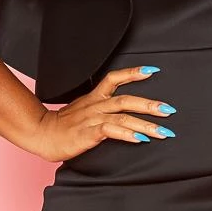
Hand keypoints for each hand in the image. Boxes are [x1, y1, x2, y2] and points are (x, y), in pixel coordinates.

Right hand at [24, 64, 177, 162]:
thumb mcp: (83, 112)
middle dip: (150, 105)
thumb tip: (121, 116)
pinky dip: (127, 135)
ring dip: (146, 124)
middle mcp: (96, 106)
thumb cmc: (63, 126)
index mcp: (94, 98)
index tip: (152, 71)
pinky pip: (111, 131)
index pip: (115, 78)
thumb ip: (101, 111)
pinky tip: (140, 139)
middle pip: (127, 100)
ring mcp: (92, 119)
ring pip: (124, 117)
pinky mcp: (88, 133)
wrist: (42, 134)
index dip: (133, 73)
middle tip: (169, 109)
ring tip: (163, 131)